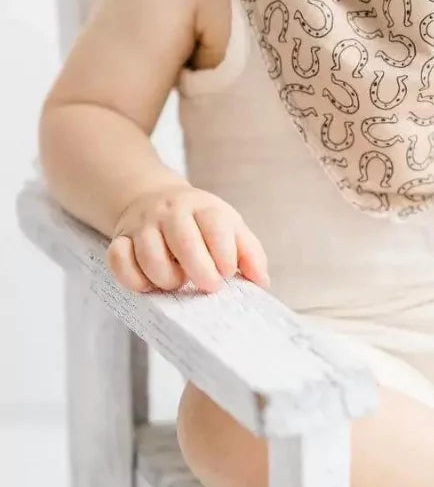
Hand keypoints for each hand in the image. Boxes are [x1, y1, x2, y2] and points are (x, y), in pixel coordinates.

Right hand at [107, 185, 269, 294]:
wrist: (154, 200)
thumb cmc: (200, 223)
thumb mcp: (229, 227)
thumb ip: (249, 253)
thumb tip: (261, 282)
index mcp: (204, 207)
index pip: (215, 226)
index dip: (224, 253)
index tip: (228, 273)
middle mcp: (171, 211)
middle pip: (184, 241)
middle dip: (200, 270)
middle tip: (210, 286)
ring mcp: (143, 225)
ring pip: (150, 255)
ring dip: (167, 278)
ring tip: (178, 282)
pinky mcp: (120, 239)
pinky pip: (119, 261)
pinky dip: (133, 279)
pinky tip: (149, 284)